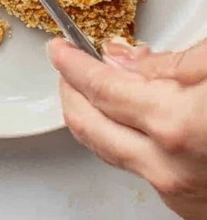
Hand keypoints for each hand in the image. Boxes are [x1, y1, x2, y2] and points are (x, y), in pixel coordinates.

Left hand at [51, 37, 206, 218]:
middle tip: (68, 68)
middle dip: (69, 93)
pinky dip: (127, 143)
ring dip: (94, 118)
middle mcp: (168, 166)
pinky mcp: (193, 210)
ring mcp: (179, 193)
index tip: (59, 49)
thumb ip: (168, 63)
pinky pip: (142, 173)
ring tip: (98, 90)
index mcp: (173, 124)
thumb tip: (123, 58)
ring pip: (111, 152)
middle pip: (88, 126)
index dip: (71, 64)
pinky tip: (139, 123)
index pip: (97, 88)